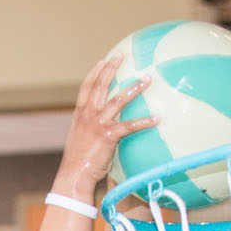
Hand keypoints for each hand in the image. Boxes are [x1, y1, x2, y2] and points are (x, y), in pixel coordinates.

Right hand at [53, 55, 156, 196]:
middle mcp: (88, 115)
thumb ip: (90, 128)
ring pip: (118, 100)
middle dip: (112, 68)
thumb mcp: (81, 139)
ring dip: (134, 88)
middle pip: (100, 85)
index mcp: (80, 114)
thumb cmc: (79, 161)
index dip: (96, 72)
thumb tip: (102, 127)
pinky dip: (144, 122)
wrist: (74, 175)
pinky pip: (130, 126)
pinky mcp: (108, 136)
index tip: (104, 60)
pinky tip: (157, 118)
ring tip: (147, 79)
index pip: (87, 87)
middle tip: (122, 55)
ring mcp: (98, 124)